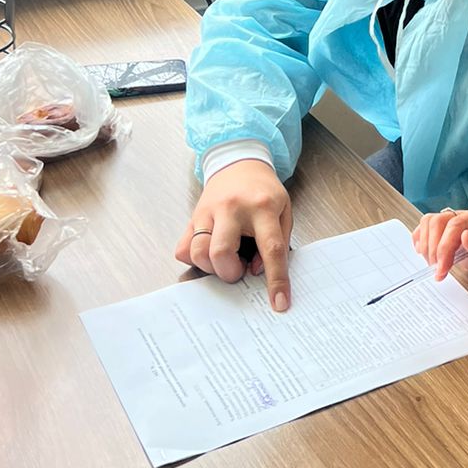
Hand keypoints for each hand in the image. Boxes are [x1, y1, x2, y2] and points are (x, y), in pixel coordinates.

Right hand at [175, 160, 293, 311]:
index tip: (279, 303)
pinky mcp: (192, 217)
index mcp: (262, 207)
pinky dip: (194, 258)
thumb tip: (258, 272)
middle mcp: (232, 209)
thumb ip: (278, 241)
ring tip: (225, 260)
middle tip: (238, 270)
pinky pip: (183, 248)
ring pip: (197, 252)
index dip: (276, 279)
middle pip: (221, 251)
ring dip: (211, 267)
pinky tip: (209, 251)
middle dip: (229, 272)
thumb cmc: (263, 191)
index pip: (271, 248)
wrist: (239, 163)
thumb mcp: (284, 210)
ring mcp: (208, 212)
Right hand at [412, 201, 467, 279]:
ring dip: (427, 244)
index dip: (445, 246)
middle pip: (440, 220)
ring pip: (432, 221)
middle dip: (434, 248)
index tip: (442, 270)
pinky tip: (426, 254)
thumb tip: (465, 237)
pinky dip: (423, 239)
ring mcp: (463, 222)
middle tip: (438, 271)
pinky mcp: (455, 233)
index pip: (457, 224)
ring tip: (433, 265)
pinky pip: (430, 227)